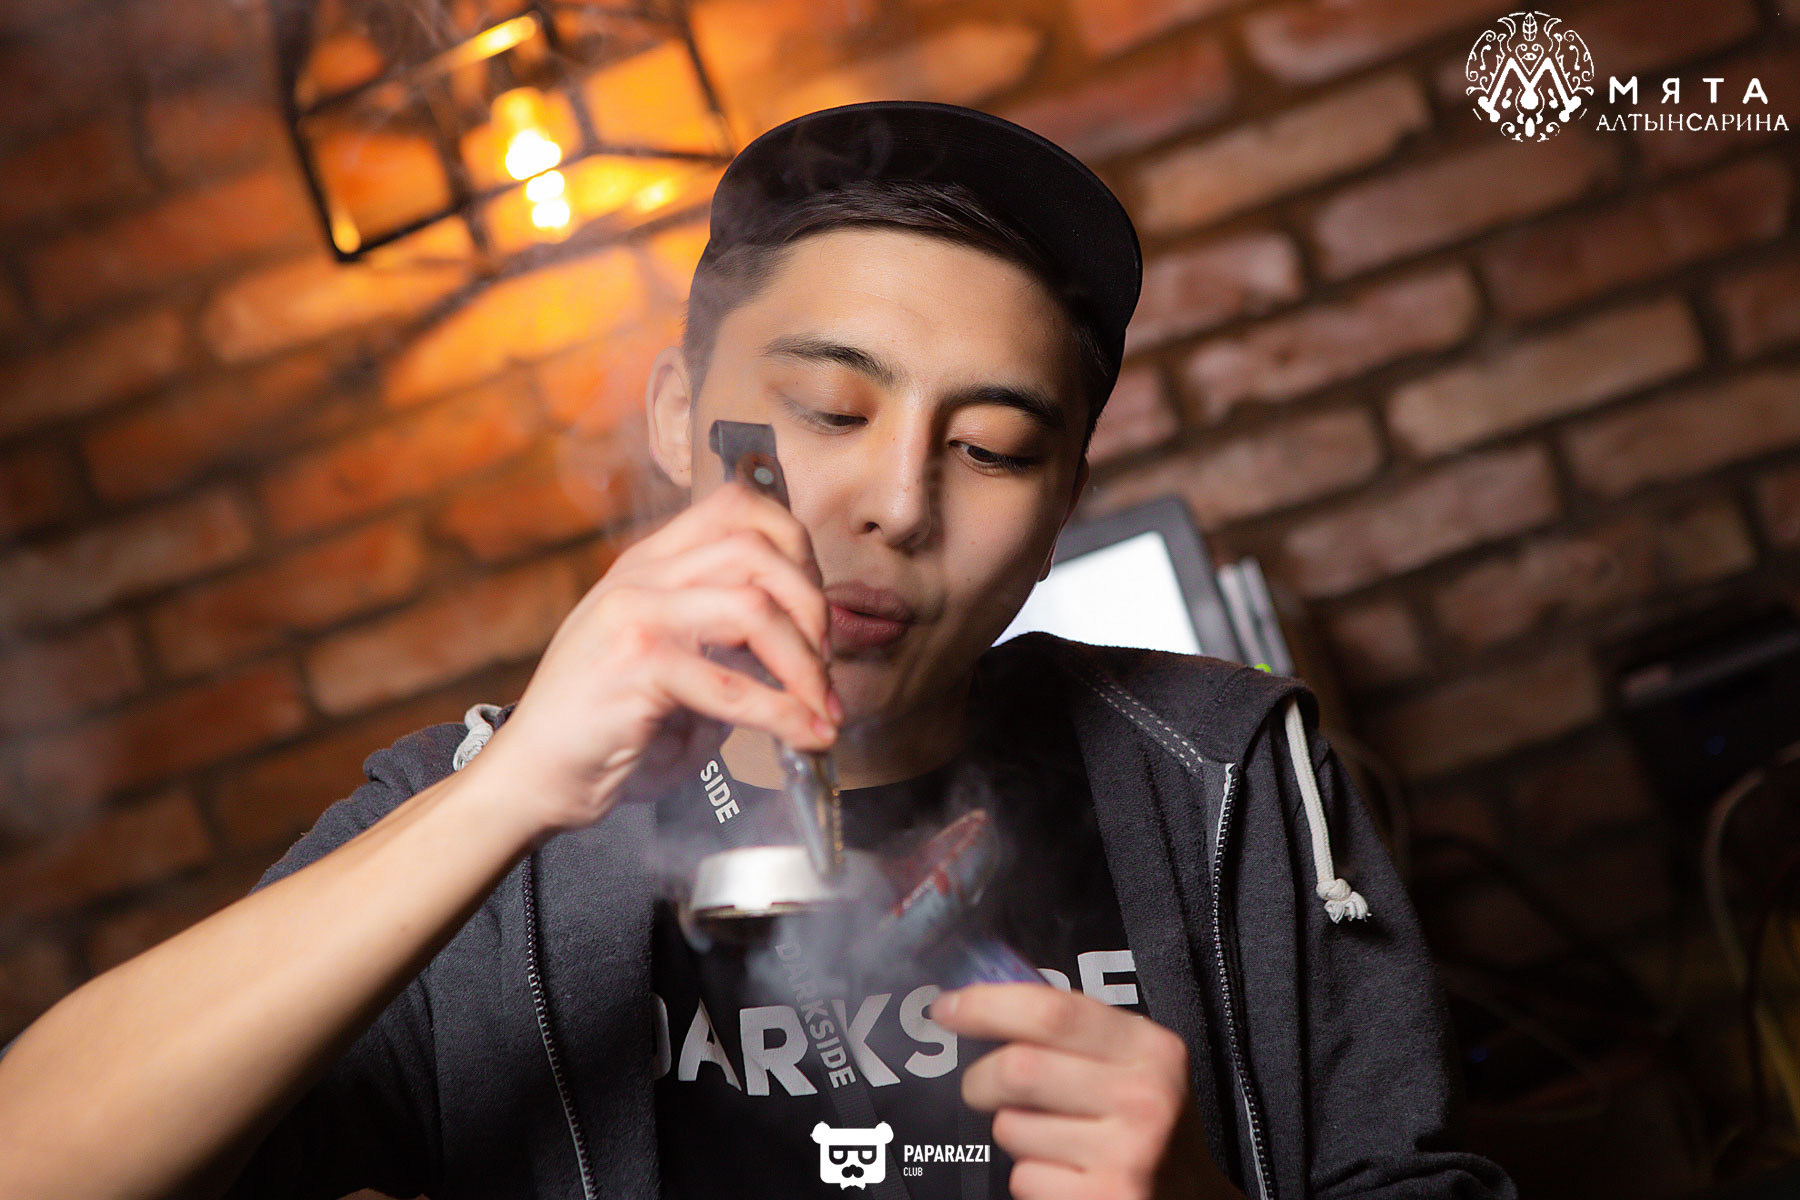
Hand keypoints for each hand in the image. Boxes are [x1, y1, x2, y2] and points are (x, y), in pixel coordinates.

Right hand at [471, 480, 840, 837]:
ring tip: (820, 706)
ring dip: (805, 664)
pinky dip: (782, 714)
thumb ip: (725, 640)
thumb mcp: (672, 663)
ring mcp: (633, 615)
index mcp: (650, 564)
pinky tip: (805, 735)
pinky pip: (730, 682)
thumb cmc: (605, 727)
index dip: (795, 545)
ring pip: (752, 607)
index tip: (816, 605)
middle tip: (826, 664)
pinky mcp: (633, 667)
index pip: (737, 506)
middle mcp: (641, 577)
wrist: (532, 776)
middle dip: (813, 608)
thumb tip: (808, 643)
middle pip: (757, 550)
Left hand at [932, 984, 1240, 1199]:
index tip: (947, 1010)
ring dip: (1012, 1133)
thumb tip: (982, 1000)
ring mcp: (1126, 1155)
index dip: (987, 1006)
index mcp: (1150, 1049)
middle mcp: (1144, 1097)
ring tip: (1048, 1139)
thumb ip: (1072, 1032)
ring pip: (1012, 1128)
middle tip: (980, 1088)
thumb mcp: (1133, 1064)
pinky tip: (1062, 1175)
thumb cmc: (1145, 1126)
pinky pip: (1023, 1177)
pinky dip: (1028, 1176)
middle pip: (1018, 1068)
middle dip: (980, 1080)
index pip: (1052, 1011)